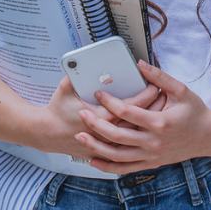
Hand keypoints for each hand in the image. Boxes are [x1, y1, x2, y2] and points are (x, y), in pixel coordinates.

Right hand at [35, 76, 160, 159]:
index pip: (128, 107)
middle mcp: (102, 134)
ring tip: (160, 110)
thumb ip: (77, 73)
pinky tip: (146, 129)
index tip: (155, 87)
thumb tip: (89, 59)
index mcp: (97, 116)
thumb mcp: (65, 87)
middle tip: (163, 96)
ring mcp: (103, 145)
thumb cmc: (57, 110)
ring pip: (132, 137)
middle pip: (135, 122)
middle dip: (151, 109)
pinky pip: (124, 147)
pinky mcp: (102, 152)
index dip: (143, 97)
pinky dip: (137, 137)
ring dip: (147, 124)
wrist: (46, 134)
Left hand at [74, 60, 210, 173]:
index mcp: (159, 122)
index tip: (99, 93)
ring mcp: (151, 156)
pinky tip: (94, 160)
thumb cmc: (195, 112)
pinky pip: (124, 168)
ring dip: (96, 147)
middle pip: (117, 136)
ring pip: (117, 156)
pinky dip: (108, 166)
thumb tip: (141, 64)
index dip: (110, 102)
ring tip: (81, 137)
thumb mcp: (181, 89)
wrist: (208, 137)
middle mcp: (153, 142)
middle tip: (81, 114)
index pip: (128, 112)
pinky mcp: (150, 163)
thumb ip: (159, 77)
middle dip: (96, 124)